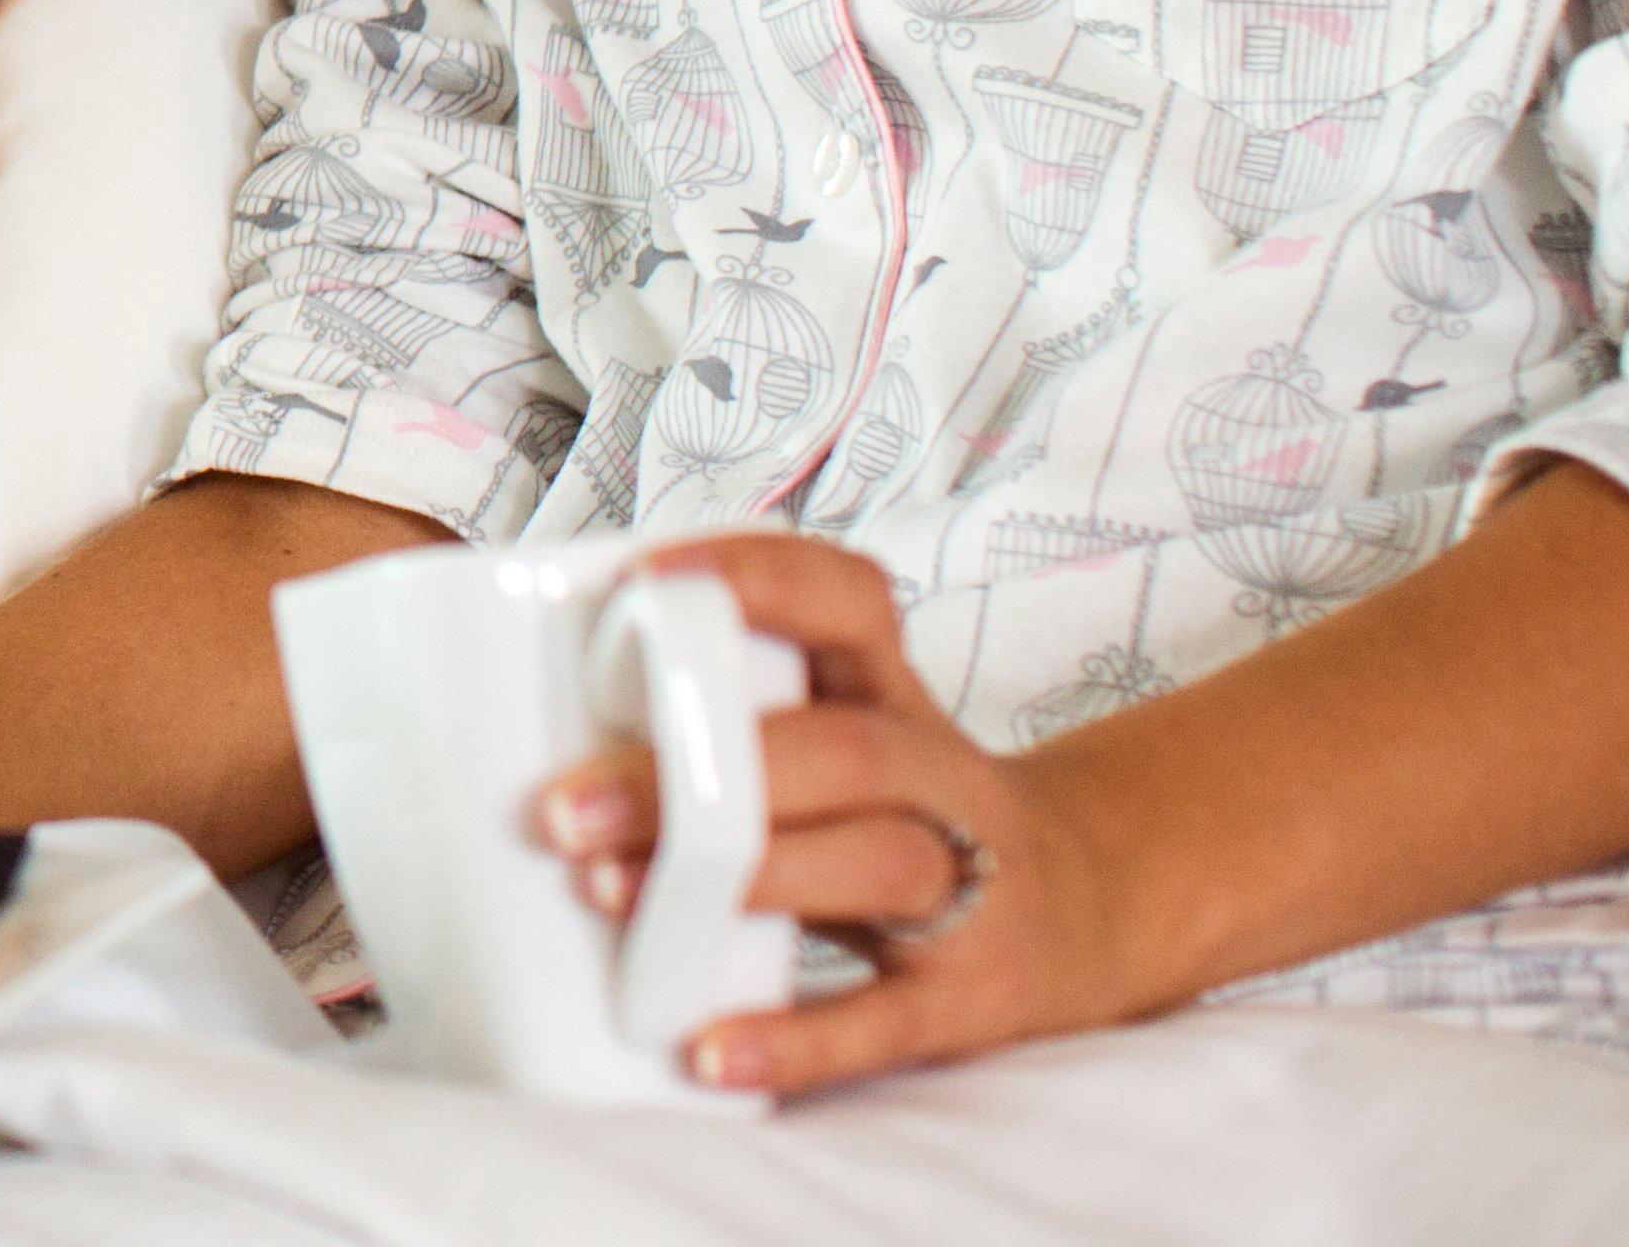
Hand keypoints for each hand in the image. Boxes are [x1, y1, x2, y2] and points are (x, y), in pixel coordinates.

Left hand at [534, 536, 1153, 1092]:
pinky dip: (798, 1037)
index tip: (641, 583)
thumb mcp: (851, 736)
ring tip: (607, 892)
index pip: (851, 603)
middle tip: (564, 804)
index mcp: (896, 697)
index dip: (758, 578)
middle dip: (704, 769)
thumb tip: (530, 720)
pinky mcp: (974, 999)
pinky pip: (888, 1019)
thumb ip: (738, 720)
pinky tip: (708, 1050)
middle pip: (845, 750)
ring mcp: (973, 889)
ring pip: (879, 862)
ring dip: (741, 877)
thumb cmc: (911, 811)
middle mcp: (944, 779)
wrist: (1098, 909)